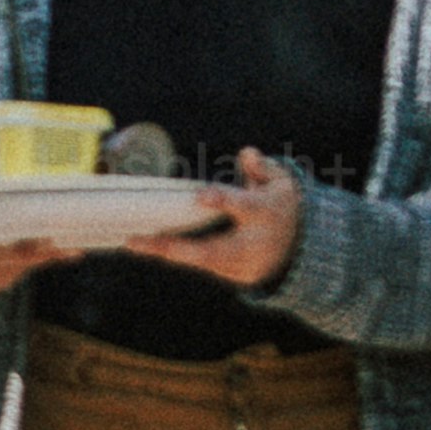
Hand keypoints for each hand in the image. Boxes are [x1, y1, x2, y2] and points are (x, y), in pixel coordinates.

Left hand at [124, 151, 303, 289]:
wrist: (300, 247)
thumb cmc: (279, 203)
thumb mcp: (280, 181)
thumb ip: (263, 168)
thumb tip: (246, 154)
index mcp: (265, 214)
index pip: (244, 207)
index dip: (224, 202)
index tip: (201, 197)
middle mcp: (252, 244)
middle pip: (213, 249)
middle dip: (177, 248)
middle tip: (138, 240)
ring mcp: (243, 264)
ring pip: (201, 261)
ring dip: (166, 252)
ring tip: (131, 242)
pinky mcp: (235, 275)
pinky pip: (200, 264)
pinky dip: (174, 256)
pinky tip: (145, 246)